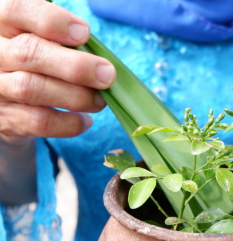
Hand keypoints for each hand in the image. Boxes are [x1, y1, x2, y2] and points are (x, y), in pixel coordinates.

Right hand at [0, 0, 115, 143]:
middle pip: (28, 53)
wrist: (7, 100)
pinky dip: (69, 123)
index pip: (17, 11)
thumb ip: (61, 37)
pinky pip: (38, 121)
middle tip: (107, 75)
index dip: (53, 21)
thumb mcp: (40, 37)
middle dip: (76, 66)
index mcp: (3, 22)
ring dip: (76, 96)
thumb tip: (100, 56)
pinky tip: (85, 121)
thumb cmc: (37, 58)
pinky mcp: (4, 118)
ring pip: (33, 88)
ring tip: (100, 101)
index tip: (84, 34)